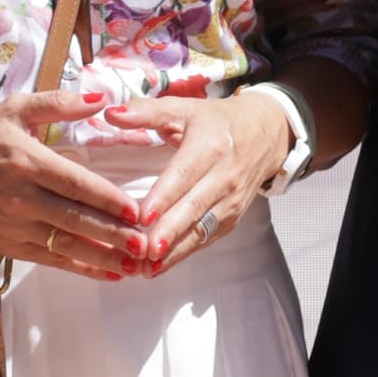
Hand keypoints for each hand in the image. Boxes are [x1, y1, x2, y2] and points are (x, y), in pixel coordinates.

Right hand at [0, 88, 158, 281]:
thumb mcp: (15, 110)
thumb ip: (58, 104)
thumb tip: (100, 97)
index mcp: (27, 163)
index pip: (74, 184)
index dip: (106, 199)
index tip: (136, 210)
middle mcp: (21, 198)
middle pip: (74, 219)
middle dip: (113, 235)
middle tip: (145, 245)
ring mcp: (15, 226)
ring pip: (66, 245)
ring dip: (103, 257)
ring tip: (136, 266)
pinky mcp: (10, 246)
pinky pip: (51, 260)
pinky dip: (81, 268)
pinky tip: (110, 273)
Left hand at [103, 88, 299, 275]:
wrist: (266, 134)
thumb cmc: (217, 122)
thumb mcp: (184, 109)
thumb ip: (146, 112)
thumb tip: (110, 113)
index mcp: (210, 145)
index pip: (184, 174)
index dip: (164, 196)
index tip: (142, 215)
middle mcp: (225, 175)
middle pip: (194, 207)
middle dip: (170, 231)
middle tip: (145, 249)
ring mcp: (232, 199)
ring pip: (202, 228)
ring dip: (176, 250)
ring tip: (148, 267)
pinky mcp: (233, 216)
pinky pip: (207, 237)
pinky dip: (185, 253)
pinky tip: (160, 266)